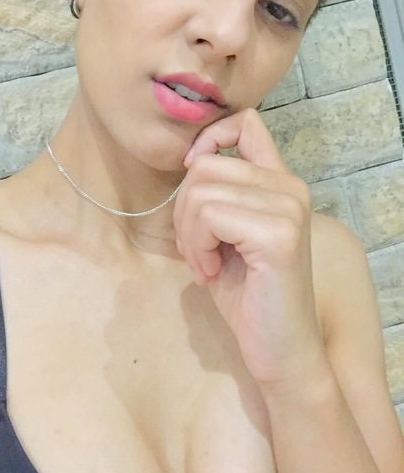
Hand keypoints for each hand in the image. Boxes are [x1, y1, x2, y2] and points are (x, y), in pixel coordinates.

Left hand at [174, 109, 327, 393]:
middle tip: (197, 251)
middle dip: (183, 210)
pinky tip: (212, 273)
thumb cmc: (248, 294)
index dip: (208, 140)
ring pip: (200, 190)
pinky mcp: (278, 233)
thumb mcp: (228, 234)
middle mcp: (290, 186)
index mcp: (280, 182)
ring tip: (204, 263)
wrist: (281, 350)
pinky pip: (208, 215)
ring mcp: (288, 207)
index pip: (246, 122)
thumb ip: (219, 193)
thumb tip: (192, 161)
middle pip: (205, 164)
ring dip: (188, 233)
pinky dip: (197, 246)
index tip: (194, 179)